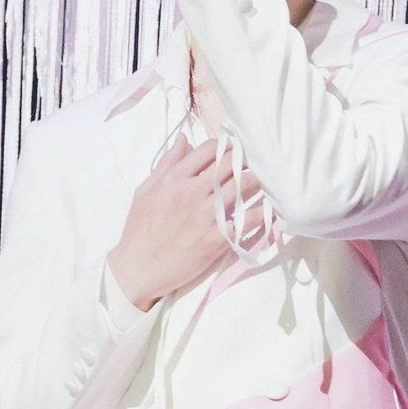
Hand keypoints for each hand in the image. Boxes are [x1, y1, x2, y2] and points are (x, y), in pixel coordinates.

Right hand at [107, 133, 264, 310]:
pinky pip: (249, 219)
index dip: (226, 146)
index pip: (209, 149)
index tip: (234, 152)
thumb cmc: (139, 230)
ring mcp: (205, 214)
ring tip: (262, 184)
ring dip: (257, 182)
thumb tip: (184, 139)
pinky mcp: (216, 238)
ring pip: (244, 185)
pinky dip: (263, 212)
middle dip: (245, 161)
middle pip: (231, 163)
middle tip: (252, 166)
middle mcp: (192, 191)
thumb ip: (166, 164)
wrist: (138, 269)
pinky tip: (269, 210)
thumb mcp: (145, 191)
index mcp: (174, 178)